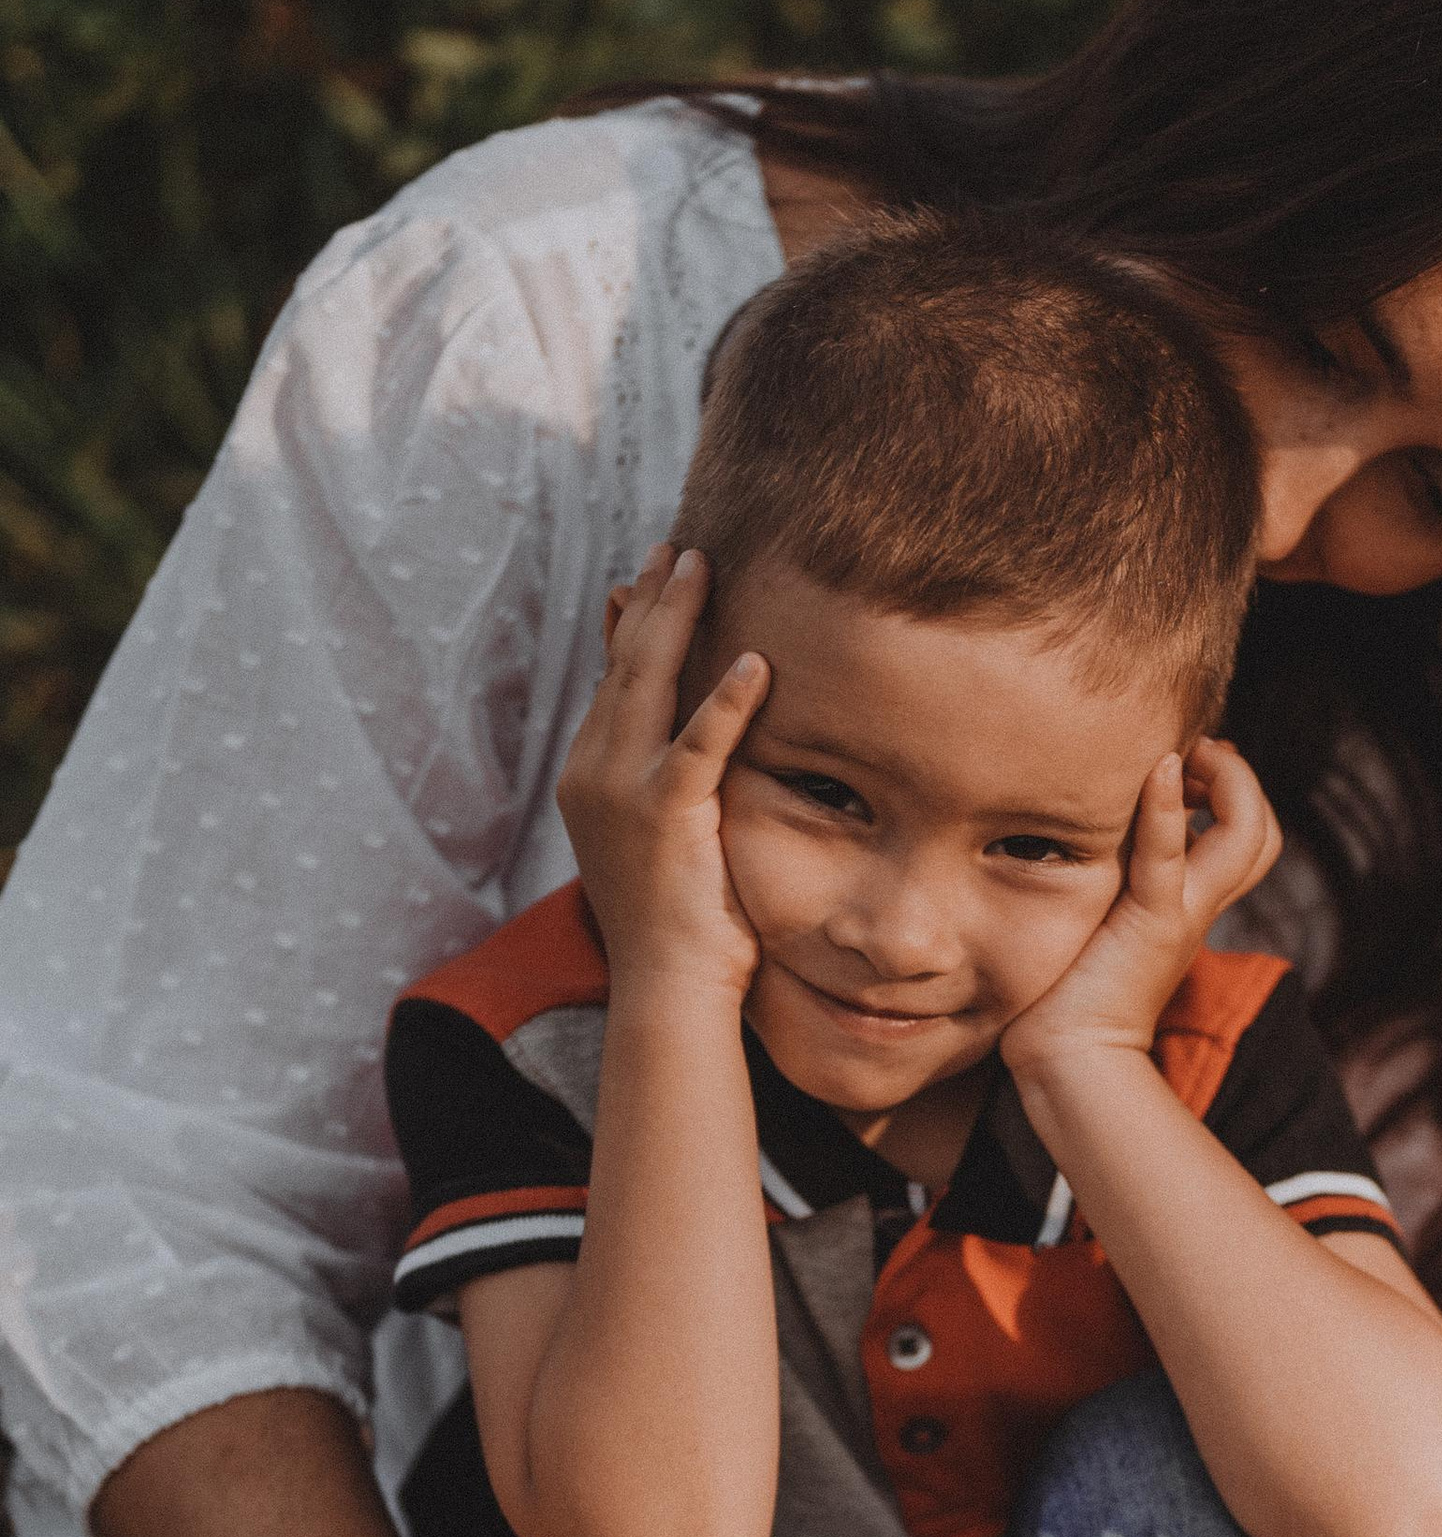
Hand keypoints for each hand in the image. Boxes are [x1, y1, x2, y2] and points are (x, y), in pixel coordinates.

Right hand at [556, 543, 768, 1005]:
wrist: (669, 988)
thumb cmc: (682, 926)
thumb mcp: (668, 838)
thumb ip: (673, 783)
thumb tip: (693, 752)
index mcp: (590, 777)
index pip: (614, 683)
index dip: (634, 625)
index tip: (653, 577)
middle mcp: (593, 773)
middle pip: (624, 665)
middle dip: (651, 600)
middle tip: (678, 548)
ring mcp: (621, 791)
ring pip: (647, 683)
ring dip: (676, 619)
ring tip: (701, 566)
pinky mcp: (663, 815)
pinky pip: (698, 743)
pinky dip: (727, 701)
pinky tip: (756, 662)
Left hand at [1001, 736, 1281, 1076]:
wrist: (1068, 1058)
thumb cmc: (1066, 990)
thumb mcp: (1096, 914)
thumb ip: (1105, 877)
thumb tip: (1080, 827)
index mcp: (1190, 903)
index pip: (1245, 837)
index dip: (1227, 790)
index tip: (1179, 762)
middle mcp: (1199, 906)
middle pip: (1263, 835)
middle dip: (1238, 780)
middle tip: (1189, 756)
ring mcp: (1183, 914)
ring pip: (1248, 838)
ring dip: (1226, 781)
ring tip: (1180, 756)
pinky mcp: (1151, 924)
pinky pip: (1170, 856)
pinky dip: (1168, 808)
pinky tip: (1158, 767)